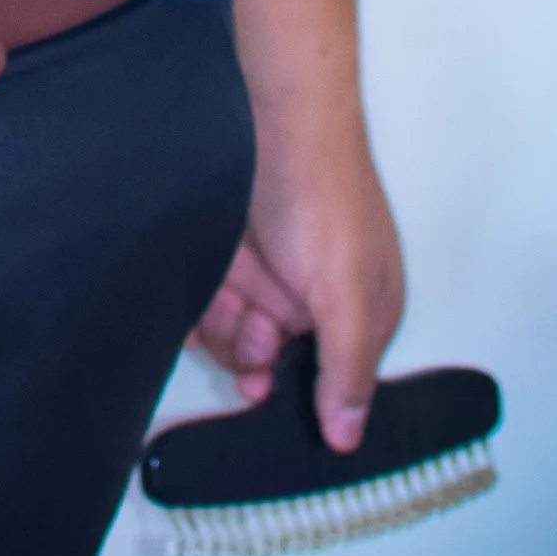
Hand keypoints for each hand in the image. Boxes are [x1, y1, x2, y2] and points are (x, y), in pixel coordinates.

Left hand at [194, 117, 403, 452]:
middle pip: (276, 364)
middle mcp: (315, 300)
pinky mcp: (230, 258)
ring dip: (224, 330)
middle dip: (254, 356)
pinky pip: (206, 308)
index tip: (268, 384)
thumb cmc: (325, 200)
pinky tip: (196, 297)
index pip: (334, 381)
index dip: (300, 391)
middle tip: (252, 326)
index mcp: (360, 311)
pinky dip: (197, 310)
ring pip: (235, 340)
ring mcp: (272, 277)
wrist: (273, 116)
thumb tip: (348, 439)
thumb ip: (348, 367)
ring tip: (226, 298)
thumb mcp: (348, 293)